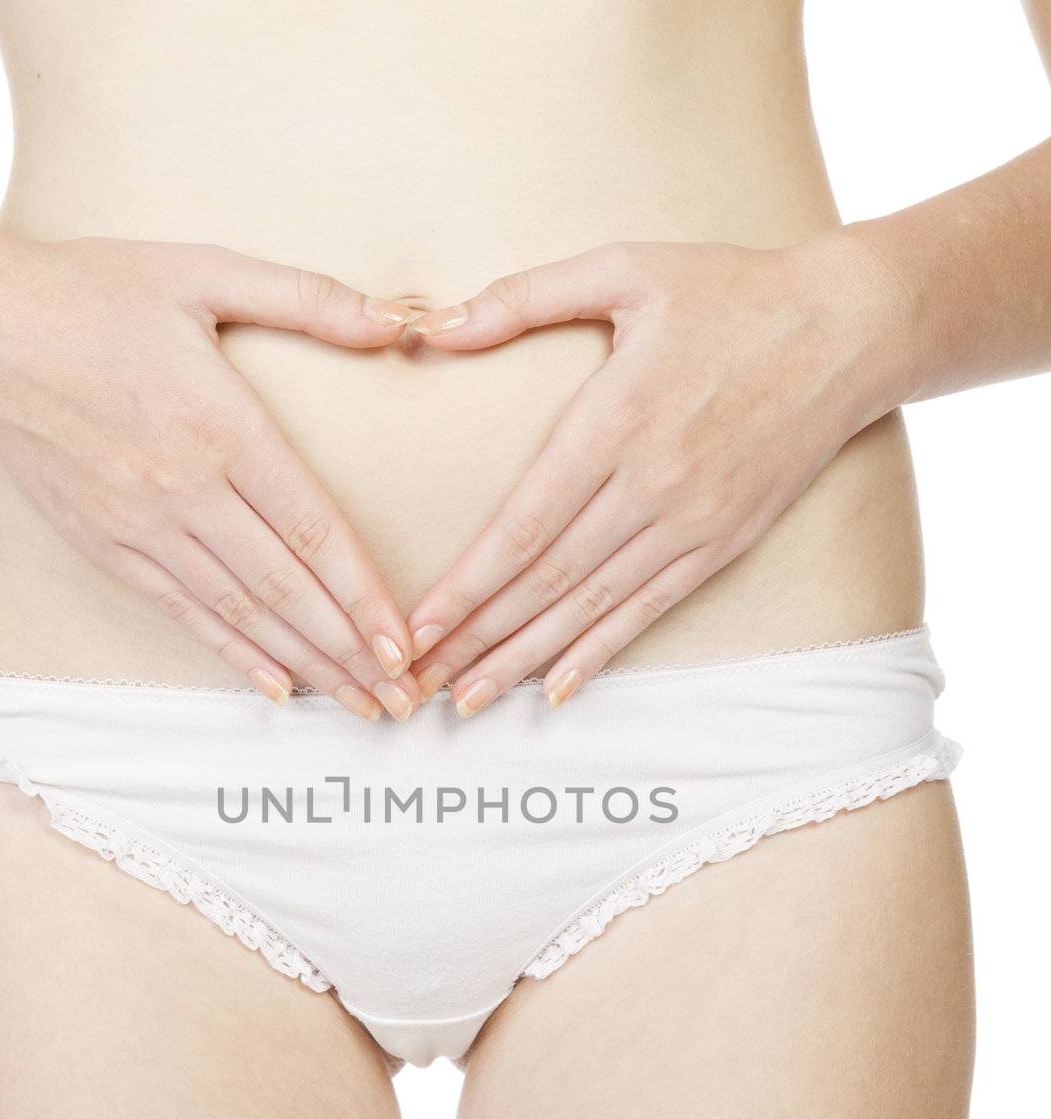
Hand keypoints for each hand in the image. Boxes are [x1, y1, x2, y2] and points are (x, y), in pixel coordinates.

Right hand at [0, 227, 423, 719]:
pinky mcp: (105, 547)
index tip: (404, 642)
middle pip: (286, 587)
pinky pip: (182, 613)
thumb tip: (401, 318)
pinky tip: (275, 688)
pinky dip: (233, 654)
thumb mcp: (204, 270)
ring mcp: (141, 526)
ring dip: (305, 665)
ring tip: (358, 706)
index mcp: (223, 425)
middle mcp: (185, 489)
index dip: (364, 593)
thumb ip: (309, 298)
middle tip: (402, 698)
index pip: (313, 528)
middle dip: (351, 651)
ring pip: (240, 612)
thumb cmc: (92, 292)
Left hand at [404, 236, 901, 713]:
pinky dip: (601, 652)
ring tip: (471, 701)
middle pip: (547, 581)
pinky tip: (558, 689)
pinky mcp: (724, 542)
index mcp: (616, 420)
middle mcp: (652, 484)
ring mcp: (691, 522)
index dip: (468, 584)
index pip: (525, 524)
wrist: (847, 329)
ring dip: (525, 659)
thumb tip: (433, 323)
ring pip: (592, 608)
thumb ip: (524, 296)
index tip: (419, 626)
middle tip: (420, 683)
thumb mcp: (625, 268)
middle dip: (477, 638)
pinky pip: (650, 610)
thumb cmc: (729, 292)